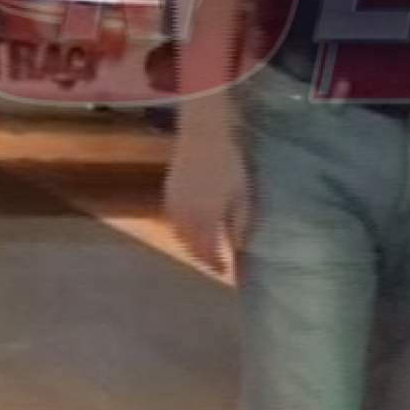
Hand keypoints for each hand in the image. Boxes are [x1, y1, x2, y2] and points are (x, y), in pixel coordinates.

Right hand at [164, 92, 249, 275]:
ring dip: (192, 247)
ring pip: (181, 237)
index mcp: (207, 218)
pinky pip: (173, 222)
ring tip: (204, 250)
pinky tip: (191, 230)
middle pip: (193, 247)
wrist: (202, 137)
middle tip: (215, 265)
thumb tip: (238, 244)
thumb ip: (239, 221)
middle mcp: (187, 217)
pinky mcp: (168, 195)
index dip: (217, 264)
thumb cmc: (228, 163)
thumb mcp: (241, 192)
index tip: (226, 272)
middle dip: (204, 258)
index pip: (210, 251)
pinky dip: (182, 232)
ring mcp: (174, 207)